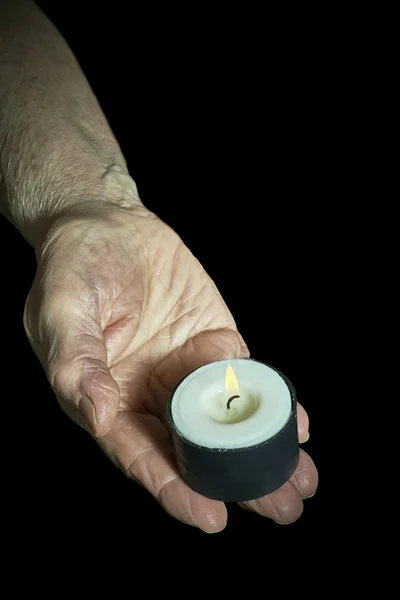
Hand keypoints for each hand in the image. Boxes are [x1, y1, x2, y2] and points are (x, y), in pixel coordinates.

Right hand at [24, 203, 317, 531]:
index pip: (141, 454)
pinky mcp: (213, 343)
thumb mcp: (61, 309)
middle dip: (235, 483)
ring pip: (225, 423)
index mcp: (108, 398)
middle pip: (193, 450)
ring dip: (262, 453)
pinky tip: (296, 426)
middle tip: (280, 509)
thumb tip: (96, 413)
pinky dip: (270, 404)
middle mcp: (149, 394)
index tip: (210, 516)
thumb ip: (75, 362)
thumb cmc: (73, 267)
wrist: (108, 224)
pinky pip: (244, 380)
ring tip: (300, 481)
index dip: (174, 488)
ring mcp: (184, 370)